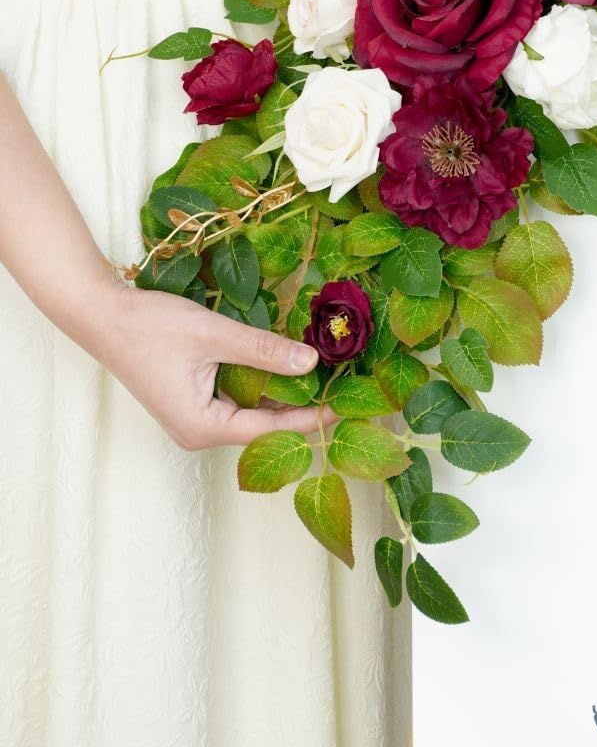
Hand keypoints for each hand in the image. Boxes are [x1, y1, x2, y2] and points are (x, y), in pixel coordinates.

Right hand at [82, 274, 333, 450]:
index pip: (269, 430)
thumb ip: (262, 350)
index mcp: (201, 426)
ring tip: (325, 380)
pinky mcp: (192, 401)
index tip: (344, 408)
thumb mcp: (214, 335)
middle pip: (262, 427)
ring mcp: (194, 418)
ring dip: (282, 395)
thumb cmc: (150, 326)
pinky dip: (261, 386)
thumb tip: (311, 363)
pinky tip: (287, 368)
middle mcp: (198, 431)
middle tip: (343, 392)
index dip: (310, 418)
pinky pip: (237, 400)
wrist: (102, 314)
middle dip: (301, 409)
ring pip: (251, 412)